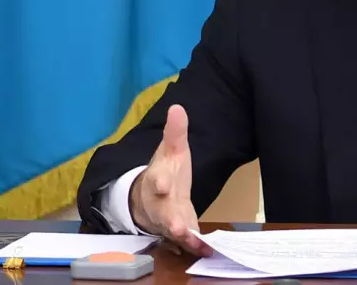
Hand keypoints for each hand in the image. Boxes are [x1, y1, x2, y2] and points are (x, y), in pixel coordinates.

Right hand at [129, 104, 211, 256]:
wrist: (150, 196)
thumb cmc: (166, 170)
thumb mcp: (172, 149)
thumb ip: (176, 132)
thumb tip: (178, 107)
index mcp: (158, 178)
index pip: (157, 178)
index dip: (160, 181)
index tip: (162, 184)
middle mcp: (160, 202)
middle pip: (162, 211)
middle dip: (169, 218)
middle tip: (176, 226)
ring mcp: (168, 219)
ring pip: (172, 229)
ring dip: (181, 235)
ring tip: (189, 239)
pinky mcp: (178, 231)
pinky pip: (185, 240)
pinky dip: (194, 245)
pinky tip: (206, 249)